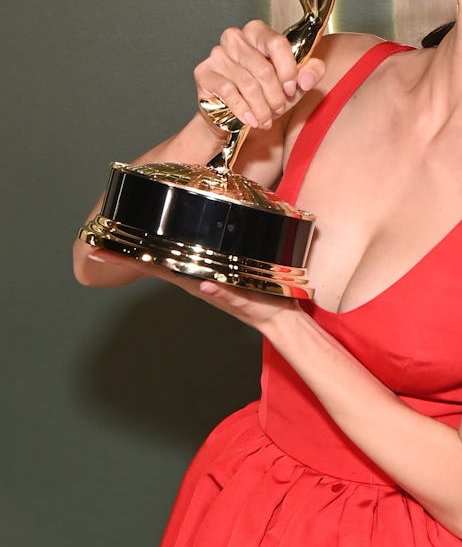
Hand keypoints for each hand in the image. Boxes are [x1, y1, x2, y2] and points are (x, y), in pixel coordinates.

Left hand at [89, 248, 300, 332]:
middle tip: (101, 233)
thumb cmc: (261, 309)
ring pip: (166, 255)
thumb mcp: (244, 301)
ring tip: (125, 229)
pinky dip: (168, 245)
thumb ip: (226, 293)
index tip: (98, 250)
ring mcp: (200, 273)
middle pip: (152, 259)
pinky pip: (184, 254)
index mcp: (194, 281)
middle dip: (126, 247)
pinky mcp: (213, 268)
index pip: (153, 266)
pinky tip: (163, 237)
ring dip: (145, 244)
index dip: (125, 258)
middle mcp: (192, 276)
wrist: (278, 317)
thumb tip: (205, 283)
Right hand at [194, 20, 324, 129]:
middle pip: (263, 68)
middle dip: (276, 96)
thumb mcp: (293, 84)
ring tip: (266, 119)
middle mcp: (235, 37)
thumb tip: (307, 78)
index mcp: (258, 32)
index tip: (292, 89)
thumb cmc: (263, 92)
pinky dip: (244, 110)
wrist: (231, 114)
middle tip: (279, 109)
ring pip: (248, 84)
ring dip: (262, 108)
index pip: (276, 43)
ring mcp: (217, 54)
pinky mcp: (204, 72)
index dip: (288, 70)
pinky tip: (251, 120)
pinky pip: (229, 92)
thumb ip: (309, 74)